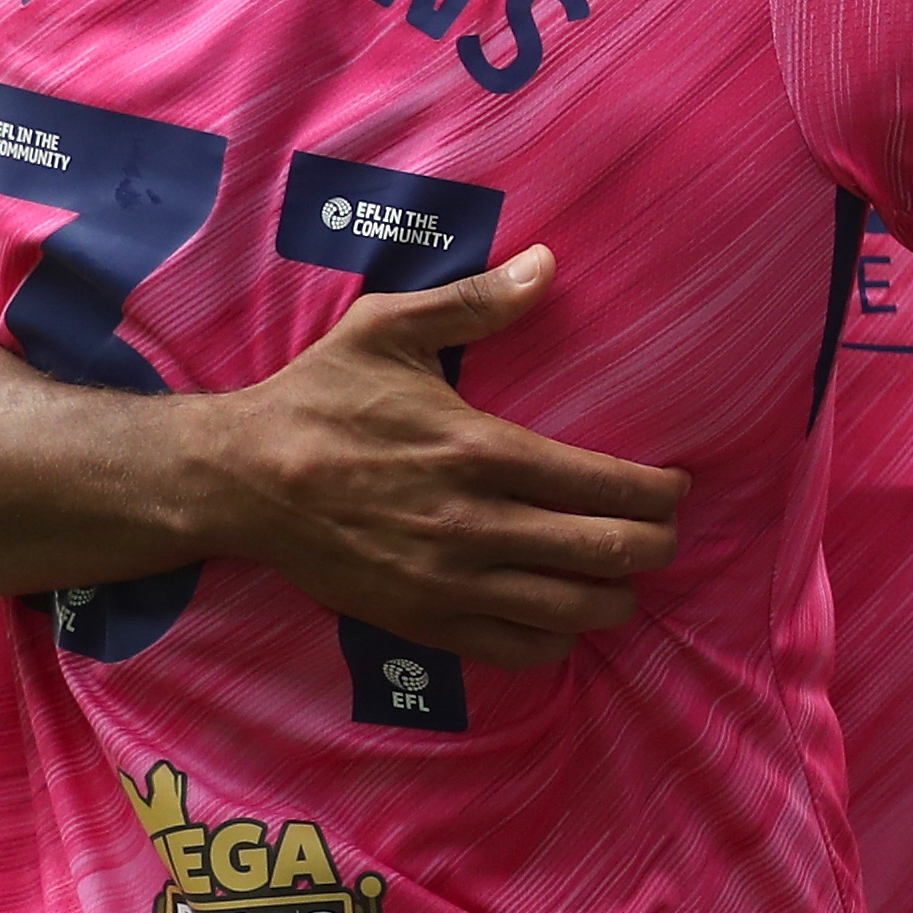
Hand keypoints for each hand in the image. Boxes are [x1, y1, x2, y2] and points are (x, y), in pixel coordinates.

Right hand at [189, 248, 688, 668]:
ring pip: (573, 612)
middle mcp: (474, 524)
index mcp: (481, 451)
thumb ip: (474, 301)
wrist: (236, 479)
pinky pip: (516, 651)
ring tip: (625, 577)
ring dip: (618, 600)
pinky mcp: (420, 622)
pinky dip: (557, 640)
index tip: (676, 486)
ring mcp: (448, 582)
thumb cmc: (317, 400)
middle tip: (664, 532)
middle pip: (608, 554)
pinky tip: (562, 614)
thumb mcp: (386, 329)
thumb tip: (548, 261)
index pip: (608, 485)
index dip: (662, 493)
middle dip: (657, 546)